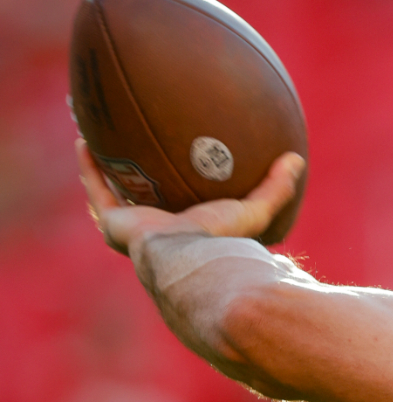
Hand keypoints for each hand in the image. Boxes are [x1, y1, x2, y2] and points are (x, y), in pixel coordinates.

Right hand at [76, 138, 304, 255]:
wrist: (192, 262)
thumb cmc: (225, 243)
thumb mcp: (255, 211)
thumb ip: (276, 188)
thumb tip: (297, 159)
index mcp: (188, 232)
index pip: (182, 209)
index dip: (177, 191)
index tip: (177, 169)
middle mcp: (157, 233)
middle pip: (144, 199)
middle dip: (139, 178)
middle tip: (136, 150)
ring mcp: (133, 230)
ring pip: (114, 193)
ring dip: (107, 168)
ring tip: (102, 139)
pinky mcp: (114, 225)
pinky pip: (98, 191)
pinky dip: (90, 168)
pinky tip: (87, 140)